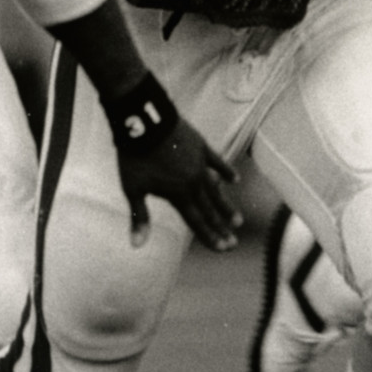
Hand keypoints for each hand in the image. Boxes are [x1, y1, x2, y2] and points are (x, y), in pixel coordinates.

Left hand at [116, 117, 242, 251]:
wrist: (144, 122)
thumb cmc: (136, 158)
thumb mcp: (134, 189)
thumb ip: (140, 217)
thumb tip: (136, 245)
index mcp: (178, 194)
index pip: (197, 221)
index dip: (210, 236)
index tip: (224, 248)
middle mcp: (193, 182)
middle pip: (209, 209)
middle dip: (221, 227)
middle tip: (234, 242)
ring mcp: (199, 164)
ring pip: (216, 189)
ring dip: (226, 205)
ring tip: (238, 219)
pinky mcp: (201, 147)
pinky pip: (217, 162)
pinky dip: (226, 172)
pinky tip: (234, 180)